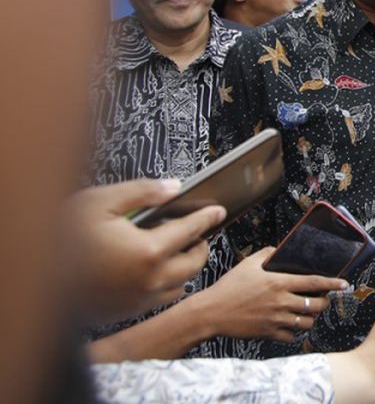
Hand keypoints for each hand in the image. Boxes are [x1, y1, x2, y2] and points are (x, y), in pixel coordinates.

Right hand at [70, 178, 225, 324]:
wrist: (31, 271)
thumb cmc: (62, 236)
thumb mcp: (101, 201)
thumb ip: (143, 192)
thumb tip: (173, 188)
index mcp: (147, 251)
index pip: (191, 231)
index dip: (207, 218)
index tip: (218, 211)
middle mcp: (147, 280)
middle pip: (193, 263)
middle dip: (201, 245)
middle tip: (199, 231)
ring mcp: (136, 300)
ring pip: (179, 285)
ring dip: (185, 267)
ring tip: (179, 249)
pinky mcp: (124, 312)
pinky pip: (158, 299)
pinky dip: (166, 284)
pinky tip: (156, 270)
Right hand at [187, 247, 346, 342]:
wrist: (211, 312)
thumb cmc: (229, 287)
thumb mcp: (248, 264)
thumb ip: (268, 254)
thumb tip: (280, 249)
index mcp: (279, 283)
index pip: (314, 282)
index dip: (332, 283)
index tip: (345, 284)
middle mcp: (281, 302)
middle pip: (316, 305)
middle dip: (324, 303)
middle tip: (322, 299)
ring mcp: (276, 320)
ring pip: (306, 323)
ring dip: (311, 318)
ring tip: (308, 313)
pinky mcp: (268, 333)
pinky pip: (291, 337)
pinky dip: (295, 332)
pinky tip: (292, 325)